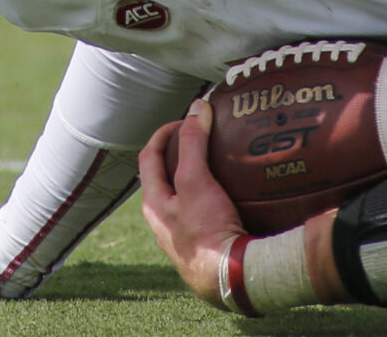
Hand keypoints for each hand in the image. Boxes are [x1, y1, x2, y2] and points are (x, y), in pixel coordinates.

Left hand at [138, 102, 248, 307]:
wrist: (231, 280)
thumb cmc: (206, 231)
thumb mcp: (196, 180)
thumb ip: (193, 144)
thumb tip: (197, 107)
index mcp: (153, 206)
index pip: (148, 158)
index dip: (163, 133)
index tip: (185, 119)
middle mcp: (163, 224)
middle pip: (166, 179)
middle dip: (181, 156)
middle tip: (204, 139)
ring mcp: (184, 239)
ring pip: (187, 201)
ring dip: (200, 180)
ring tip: (223, 165)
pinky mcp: (205, 250)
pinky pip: (207, 218)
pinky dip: (217, 202)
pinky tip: (238, 198)